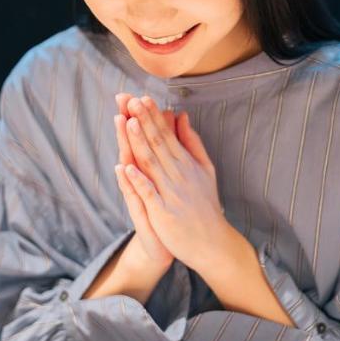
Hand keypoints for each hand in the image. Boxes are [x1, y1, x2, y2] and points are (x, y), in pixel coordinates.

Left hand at [119, 95, 237, 274]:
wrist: (212, 243)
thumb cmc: (205, 206)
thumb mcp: (205, 170)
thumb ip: (192, 142)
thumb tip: (181, 116)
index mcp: (187, 164)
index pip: (167, 136)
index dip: (153, 117)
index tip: (142, 98)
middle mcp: (180, 176)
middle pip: (158, 144)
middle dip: (144, 121)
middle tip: (131, 100)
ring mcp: (171, 194)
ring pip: (153, 164)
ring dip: (139, 143)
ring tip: (128, 122)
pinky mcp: (164, 213)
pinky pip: (150, 194)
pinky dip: (139, 181)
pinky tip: (127, 168)